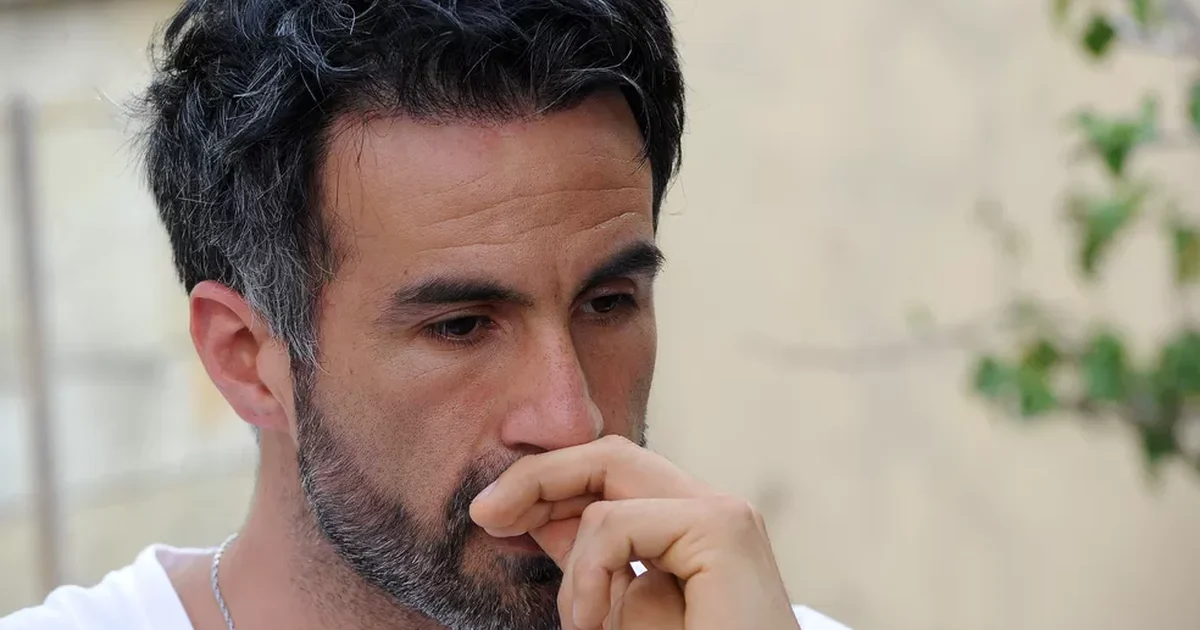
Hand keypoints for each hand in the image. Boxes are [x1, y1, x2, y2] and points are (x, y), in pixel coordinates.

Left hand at [469, 435, 799, 629]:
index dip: (548, 484)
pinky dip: (587, 575)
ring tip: (580, 624)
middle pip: (610, 454)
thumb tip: (535, 516)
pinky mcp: (723, 529)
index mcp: (692, 532)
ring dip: (569, 557)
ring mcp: (724, 515)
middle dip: (538, 475)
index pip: (612, 476)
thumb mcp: (621, 616)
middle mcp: (713, 512)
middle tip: (484, 514)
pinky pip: (616, 524)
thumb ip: (591, 565)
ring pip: (607, 478)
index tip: (495, 517)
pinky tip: (593, 626)